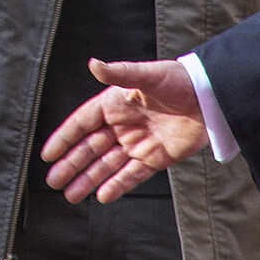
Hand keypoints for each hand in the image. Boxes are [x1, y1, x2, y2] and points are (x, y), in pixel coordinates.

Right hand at [40, 58, 208, 203]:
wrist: (211, 99)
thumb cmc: (178, 80)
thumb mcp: (147, 75)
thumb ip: (119, 73)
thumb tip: (93, 63)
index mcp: (115, 103)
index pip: (82, 123)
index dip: (64, 138)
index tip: (48, 154)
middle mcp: (123, 124)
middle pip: (90, 148)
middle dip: (71, 165)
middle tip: (53, 181)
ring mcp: (138, 143)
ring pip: (107, 165)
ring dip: (89, 179)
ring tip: (71, 195)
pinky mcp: (155, 158)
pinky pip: (131, 175)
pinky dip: (117, 185)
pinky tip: (102, 195)